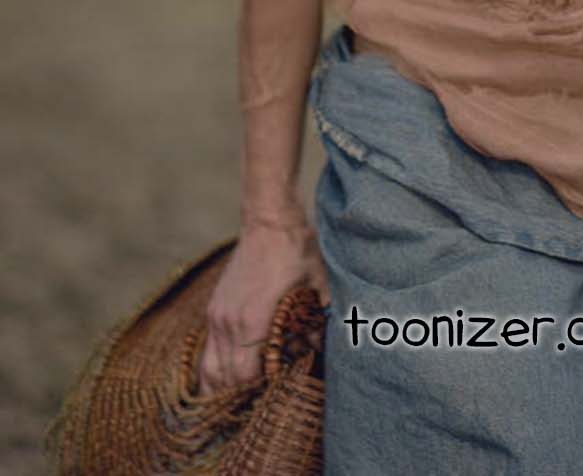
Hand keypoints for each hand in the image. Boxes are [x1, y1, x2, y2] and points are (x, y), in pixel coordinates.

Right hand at [197, 219, 329, 393]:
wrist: (269, 220)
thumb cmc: (297, 251)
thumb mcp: (319, 286)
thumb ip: (322, 322)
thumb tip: (327, 352)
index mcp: (253, 320)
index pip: (246, 377)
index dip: (258, 395)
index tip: (275, 401)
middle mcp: (228, 323)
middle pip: (223, 381)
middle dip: (239, 400)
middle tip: (258, 410)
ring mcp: (217, 316)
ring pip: (208, 371)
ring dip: (221, 390)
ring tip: (238, 405)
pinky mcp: (214, 310)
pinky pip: (206, 353)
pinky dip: (212, 372)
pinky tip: (226, 382)